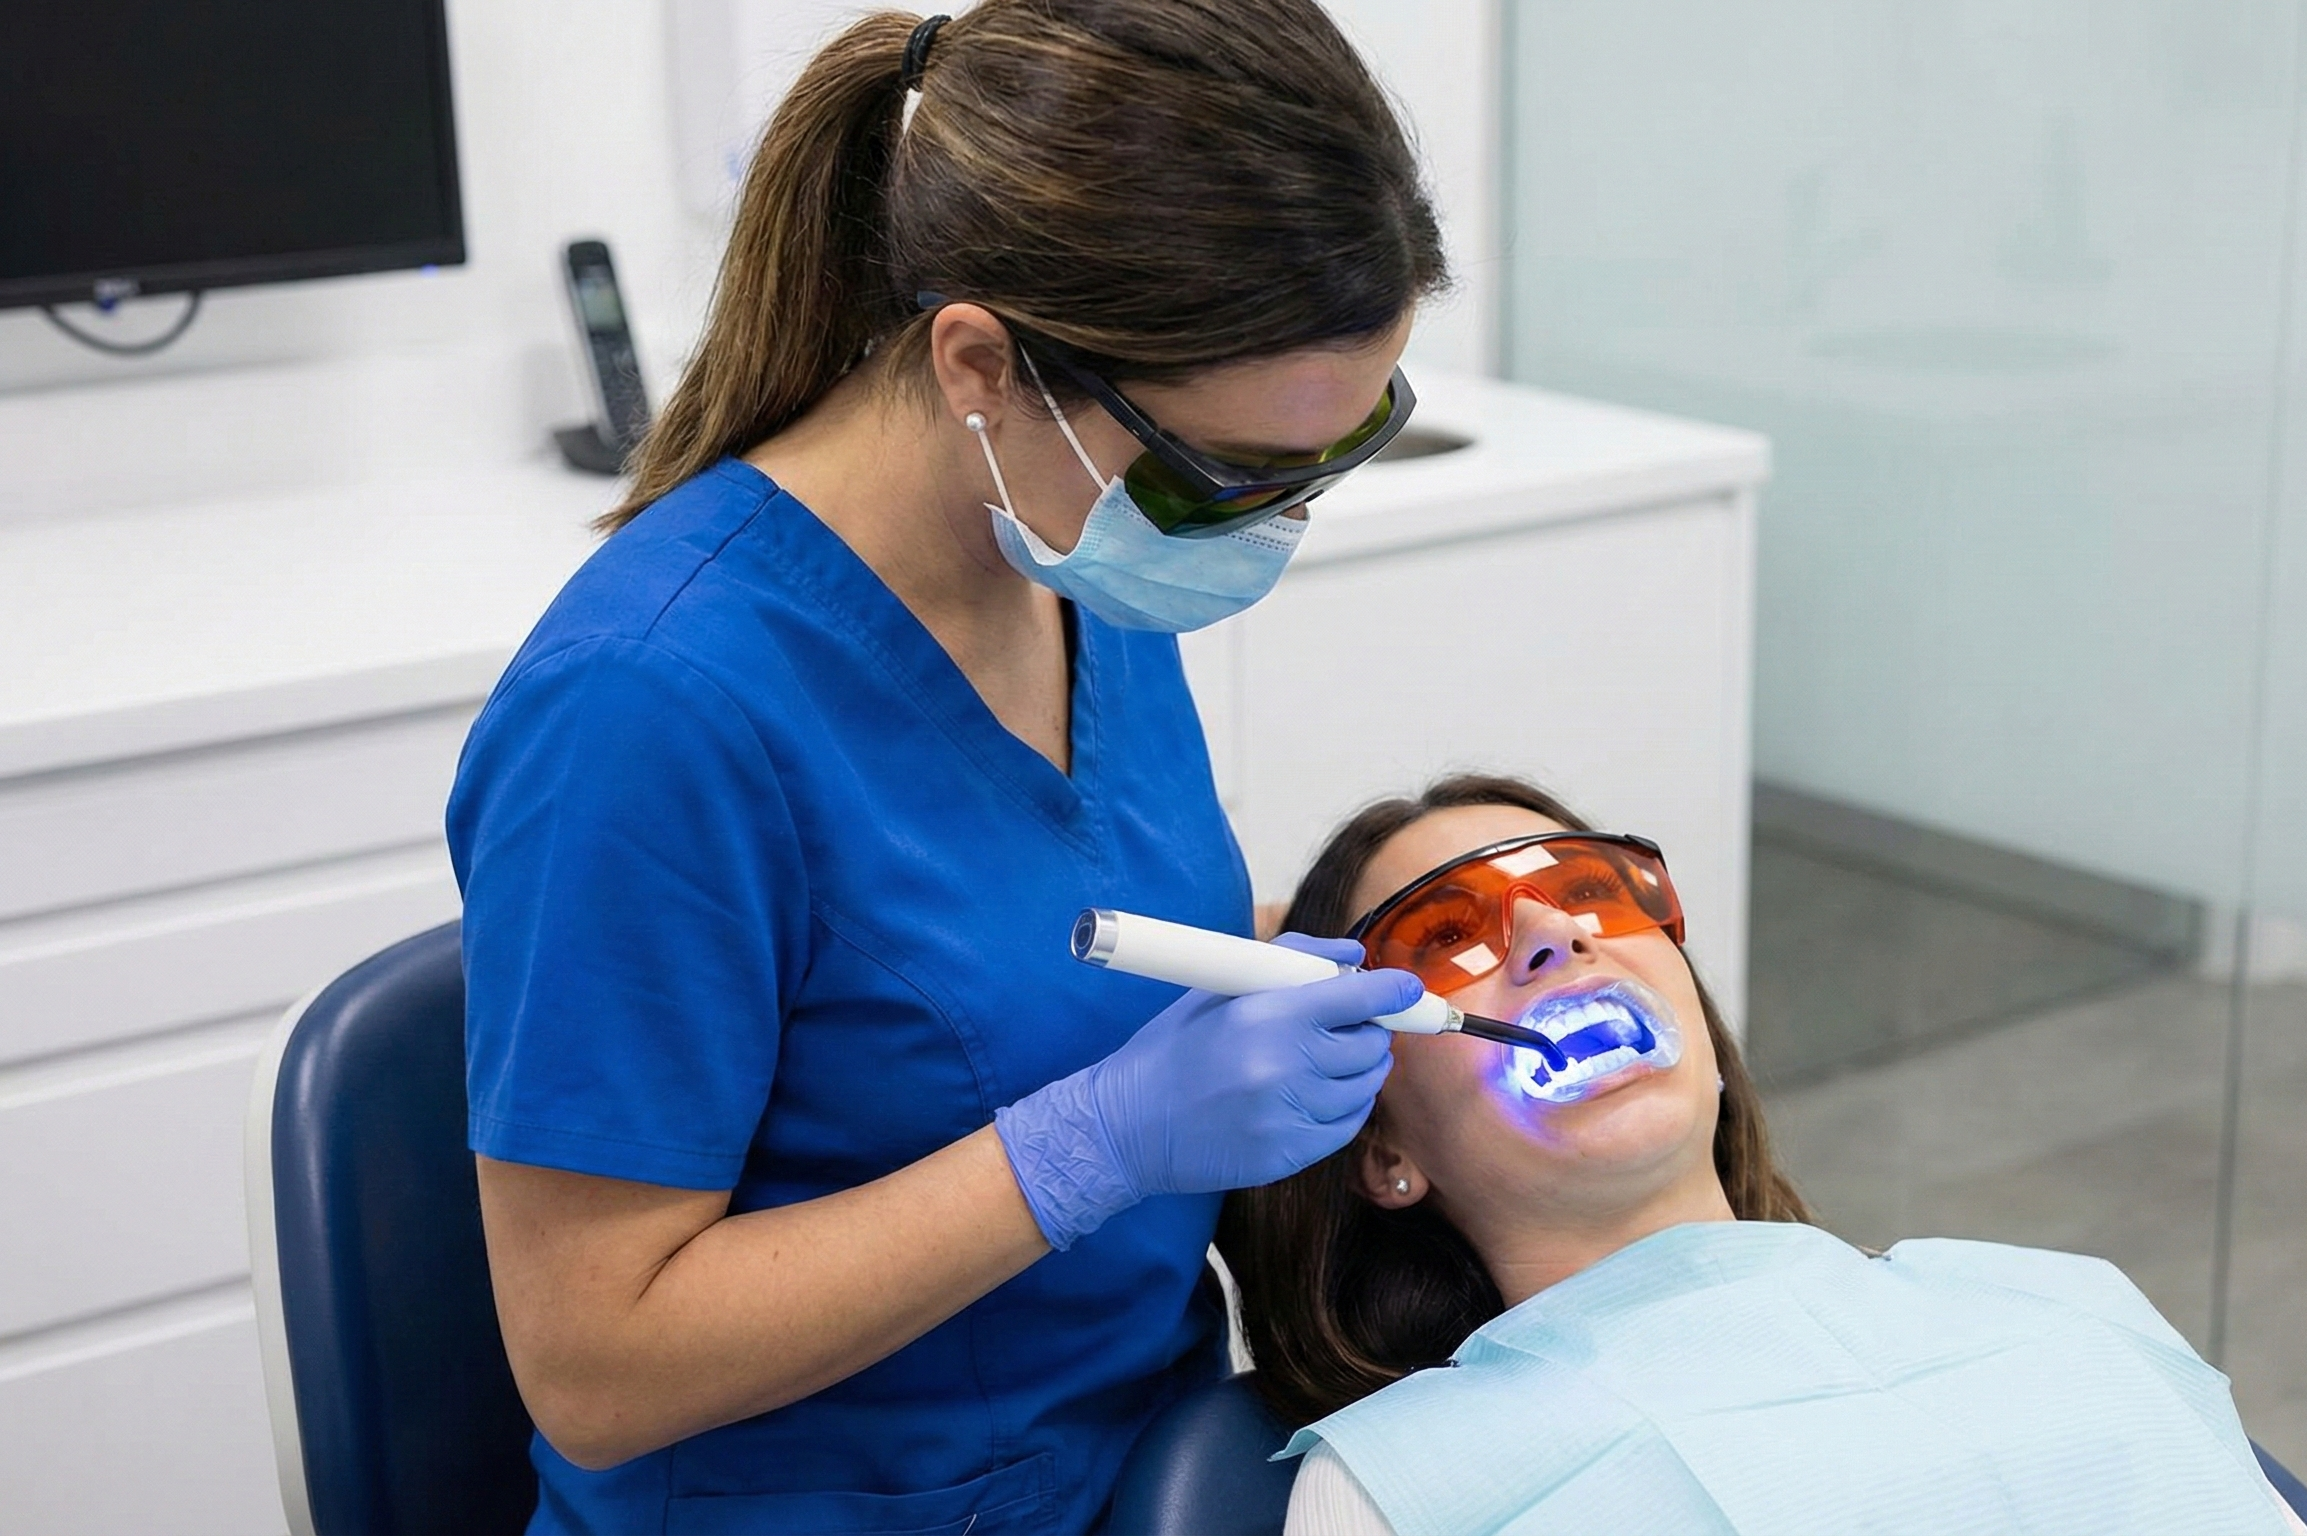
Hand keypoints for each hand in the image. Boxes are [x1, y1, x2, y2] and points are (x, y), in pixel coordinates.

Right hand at [995, 935, 1418, 1249]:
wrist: (1126, 1127)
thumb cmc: (1171, 1050)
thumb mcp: (1218, 989)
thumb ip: (1291, 959)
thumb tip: (1353, 956)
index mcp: (1264, 1015)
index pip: (1358, 998)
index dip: (1393, 991)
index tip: (1408, 991)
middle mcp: (1282, 1065)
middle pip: (1370, 1044)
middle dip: (1367, 1031)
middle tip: (1346, 1027)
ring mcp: (1288, 1115)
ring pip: (1365, 1086)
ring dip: (1358, 1070)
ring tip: (1325, 1061)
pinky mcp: (1290, 1155)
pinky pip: (1348, 1126)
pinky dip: (1345, 1106)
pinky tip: (1317, 1094)